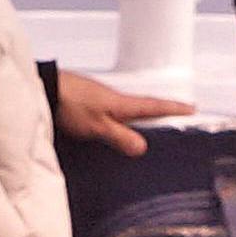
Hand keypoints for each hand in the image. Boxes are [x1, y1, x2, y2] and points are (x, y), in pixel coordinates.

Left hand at [52, 69, 190, 157]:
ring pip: (126, 109)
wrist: (43, 89)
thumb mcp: (97, 125)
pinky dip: (120, 118)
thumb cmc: (70, 105)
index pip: (153, 106)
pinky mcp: (87, 102)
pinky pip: (111, 111)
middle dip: (159, 112)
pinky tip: (115, 126)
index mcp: (121, 103)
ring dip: (139, 116)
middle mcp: (114, 98)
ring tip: (150, 126)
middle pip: (142, 106)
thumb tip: (143, 147)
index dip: (173, 108)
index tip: (192, 108)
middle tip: (176, 116)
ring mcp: (100, 99)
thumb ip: (120, 136)